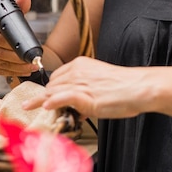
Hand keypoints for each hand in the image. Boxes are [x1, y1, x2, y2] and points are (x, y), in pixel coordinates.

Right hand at [0, 0, 38, 76]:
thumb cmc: (5, 23)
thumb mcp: (13, 13)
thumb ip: (20, 5)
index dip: (15, 47)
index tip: (28, 51)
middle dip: (18, 59)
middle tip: (32, 62)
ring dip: (16, 68)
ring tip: (30, 67)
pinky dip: (9, 72)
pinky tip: (21, 71)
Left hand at [22, 57, 145, 118]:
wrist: (139, 87)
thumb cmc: (126, 86)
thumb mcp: (101, 83)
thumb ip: (86, 91)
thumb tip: (77, 107)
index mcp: (82, 64)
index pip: (57, 76)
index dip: (52, 88)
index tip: (48, 95)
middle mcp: (78, 71)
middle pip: (51, 85)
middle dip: (47, 96)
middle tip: (45, 107)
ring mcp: (79, 83)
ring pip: (52, 91)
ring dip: (41, 101)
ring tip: (31, 107)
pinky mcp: (83, 95)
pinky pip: (61, 98)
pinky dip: (51, 102)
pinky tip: (45, 107)